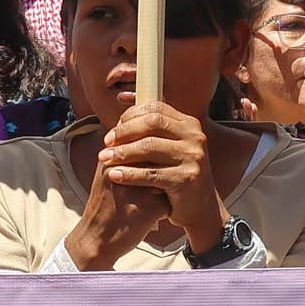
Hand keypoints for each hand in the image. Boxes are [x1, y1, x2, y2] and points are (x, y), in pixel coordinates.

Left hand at [92, 100, 223, 252]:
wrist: (200, 208)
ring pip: (149, 147)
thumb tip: (121, 97)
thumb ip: (150, 127)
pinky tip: (114, 175)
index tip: (112, 132)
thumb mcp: (169, 147)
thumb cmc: (176, 175)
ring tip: (104, 159)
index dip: (130, 117)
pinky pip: (151, 174)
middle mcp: (195, 137)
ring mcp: (193, 157)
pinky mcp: (187, 179)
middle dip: (124, 132)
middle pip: (152, 124)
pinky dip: (129, 174)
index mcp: (189, 125)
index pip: (156, 109)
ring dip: (122, 153)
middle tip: (106, 144)